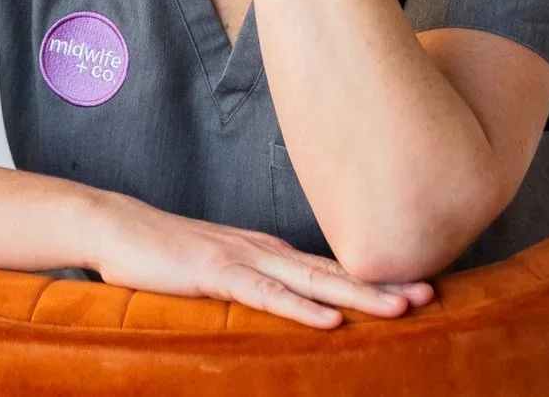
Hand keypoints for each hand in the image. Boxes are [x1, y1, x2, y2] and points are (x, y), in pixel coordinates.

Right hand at [85, 190, 432, 328]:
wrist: (116, 227)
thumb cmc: (164, 252)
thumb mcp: (219, 267)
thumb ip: (254, 281)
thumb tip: (289, 299)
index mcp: (267, 251)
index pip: (330, 267)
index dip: (375, 277)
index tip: (418, 285)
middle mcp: (263, 250)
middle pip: (334, 271)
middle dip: (384, 282)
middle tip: (432, 292)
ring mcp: (241, 258)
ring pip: (311, 282)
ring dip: (358, 294)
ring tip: (402, 307)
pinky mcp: (215, 273)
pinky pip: (265, 294)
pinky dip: (300, 309)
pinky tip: (330, 321)